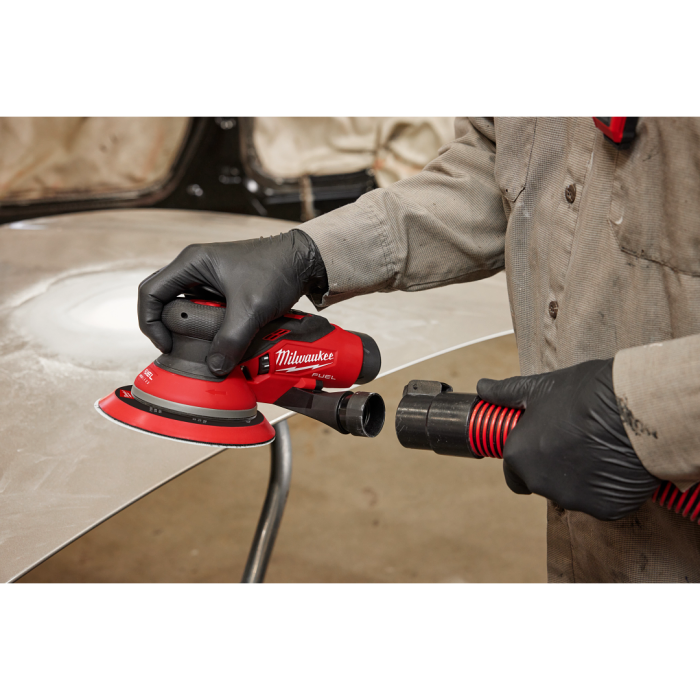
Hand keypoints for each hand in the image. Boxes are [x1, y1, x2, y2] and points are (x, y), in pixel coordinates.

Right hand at [138, 229, 327, 375]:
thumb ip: (232, 339)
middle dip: (165, 326)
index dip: (150, 322)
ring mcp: (208, 275)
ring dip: (188, 326)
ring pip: (183, 304)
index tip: (167, 345)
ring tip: (200, 346)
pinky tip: (217, 339)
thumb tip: (215, 367)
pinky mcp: (222, 285)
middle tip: (178, 348)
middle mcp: (195, 266)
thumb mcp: (251, 309)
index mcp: (191, 262)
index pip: (150, 292)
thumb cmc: (276, 270)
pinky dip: (205, 324)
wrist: (303, 260)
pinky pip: (202, 306)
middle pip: (162, 298)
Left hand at [476, 359, 659, 520]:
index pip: (514, 472)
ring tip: (601, 448)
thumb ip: (506, 393)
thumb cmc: (584, 395)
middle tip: (578, 440)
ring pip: (574, 494)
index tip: (544, 444)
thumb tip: (482, 387)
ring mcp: (573, 500)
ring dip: (582, 478)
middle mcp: (540, 483)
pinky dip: (610, 488)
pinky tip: (619, 463)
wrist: (635, 410)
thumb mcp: (539, 388)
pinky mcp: (605, 509)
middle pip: (544, 483)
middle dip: (556, 467)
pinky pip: (604, 502)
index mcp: (519, 456)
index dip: (527, 458)